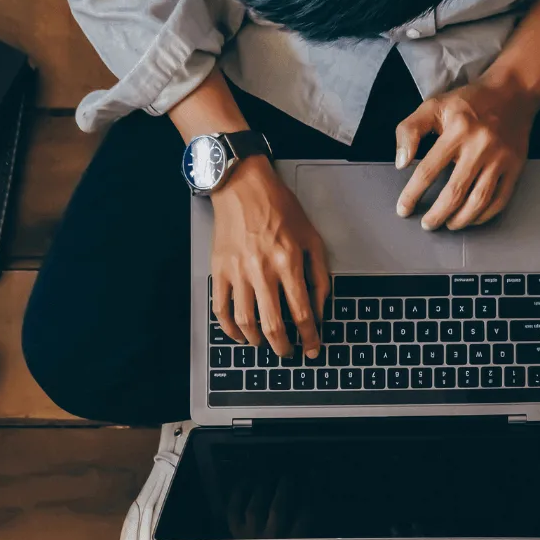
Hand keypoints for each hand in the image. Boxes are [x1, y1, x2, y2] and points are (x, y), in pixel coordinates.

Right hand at [211, 156, 329, 358]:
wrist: (243, 187)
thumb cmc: (279, 208)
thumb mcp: (312, 237)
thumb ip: (319, 275)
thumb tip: (320, 307)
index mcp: (289, 262)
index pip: (302, 313)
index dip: (310, 337)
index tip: (312, 347)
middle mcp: (262, 270)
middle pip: (273, 325)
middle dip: (284, 347)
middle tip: (289, 352)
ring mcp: (238, 272)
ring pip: (246, 322)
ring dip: (258, 341)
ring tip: (266, 344)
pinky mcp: (219, 270)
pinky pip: (222, 308)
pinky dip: (230, 328)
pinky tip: (240, 334)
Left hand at [394, 78, 539, 230]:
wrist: (512, 92)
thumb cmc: (468, 102)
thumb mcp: (433, 106)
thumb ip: (409, 131)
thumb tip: (401, 163)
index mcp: (457, 131)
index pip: (428, 170)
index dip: (412, 194)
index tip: (403, 209)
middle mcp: (480, 146)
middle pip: (455, 192)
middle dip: (437, 214)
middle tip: (427, 224)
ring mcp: (500, 158)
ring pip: (479, 200)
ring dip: (461, 219)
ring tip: (448, 224)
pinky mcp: (515, 166)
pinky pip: (500, 199)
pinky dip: (484, 215)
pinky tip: (471, 218)